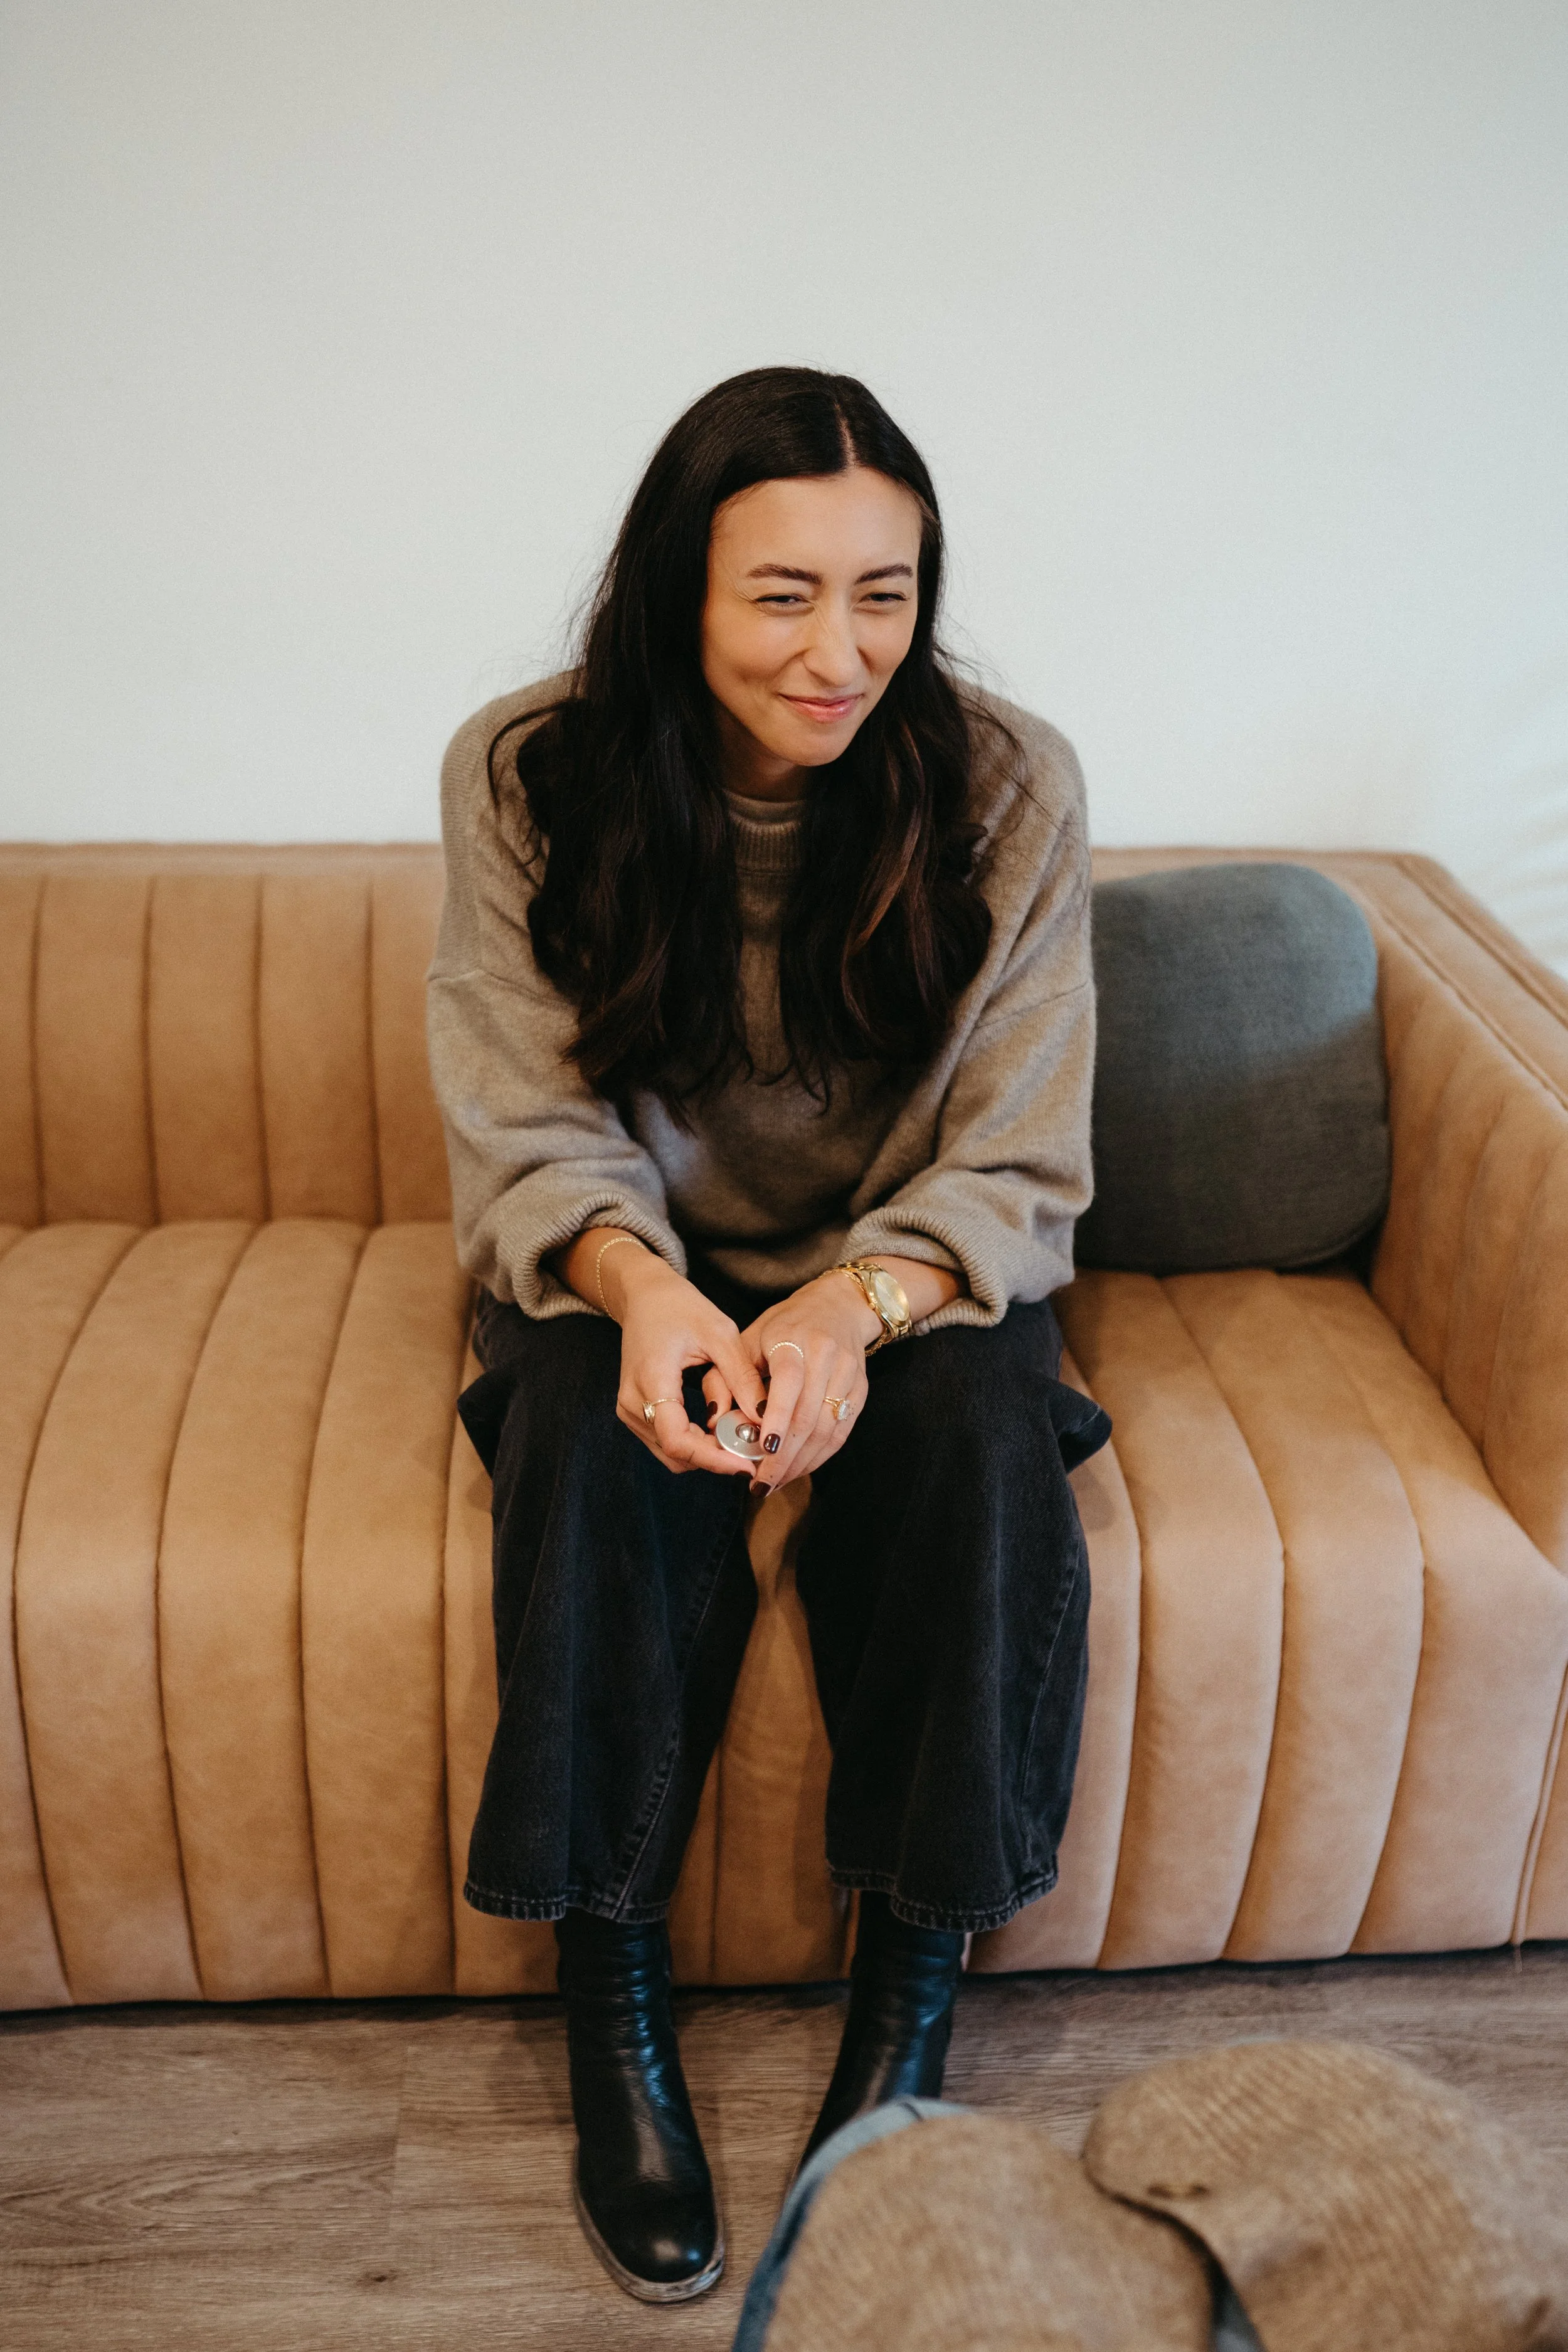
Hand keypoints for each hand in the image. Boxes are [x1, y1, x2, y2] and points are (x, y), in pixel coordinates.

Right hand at [607, 1247, 764, 1476]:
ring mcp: (629, 1410)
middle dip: (716, 1458)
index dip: (714, 1459)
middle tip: (753, 1450)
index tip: (747, 1464)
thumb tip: (766, 1419)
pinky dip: (695, 1444)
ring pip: (671, 1455)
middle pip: (676, 1454)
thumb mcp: (720, 1333)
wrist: (644, 1297)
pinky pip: (666, 1443)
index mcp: (652, 1379)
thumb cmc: (681, 1307)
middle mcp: (633, 1402)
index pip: (678, 1440)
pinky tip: (720, 1429)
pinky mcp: (634, 1412)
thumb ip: (742, 1377)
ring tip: (740, 1436)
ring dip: (706, 1453)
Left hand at [719, 1270, 881, 1494]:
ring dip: (801, 1462)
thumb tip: (719, 1423)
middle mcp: (826, 1355)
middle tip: (761, 1482)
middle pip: (809, 1414)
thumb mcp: (745, 1339)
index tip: (763, 1451)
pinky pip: (841, 1431)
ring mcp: (848, 1374)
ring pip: (827, 1428)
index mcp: (793, 1338)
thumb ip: (727, 1378)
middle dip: (784, 1455)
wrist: (837, 1306)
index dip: (777, 1419)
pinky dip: (820, 1456)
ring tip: (776, 1482)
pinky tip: (798, 1469)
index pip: (789, 1382)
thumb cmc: (781, 1326)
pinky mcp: (860, 1390)